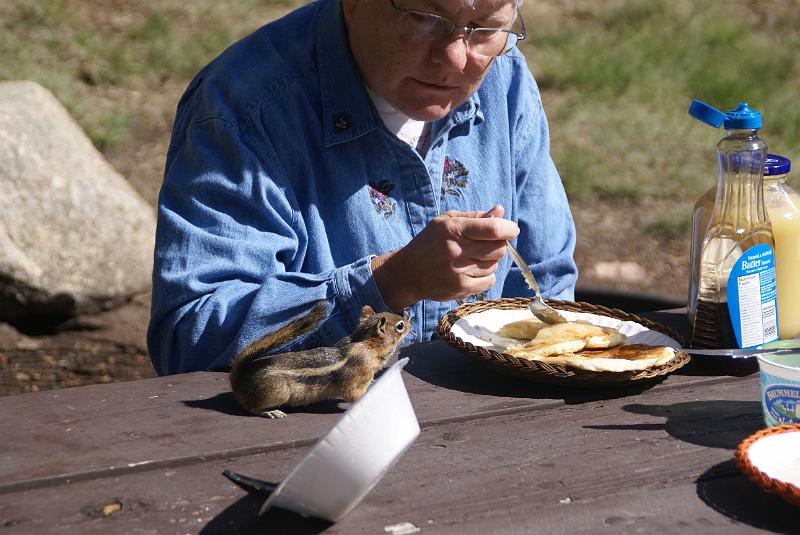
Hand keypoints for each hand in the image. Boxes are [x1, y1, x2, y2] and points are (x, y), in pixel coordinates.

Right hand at [372, 204, 518, 310]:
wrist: (407, 273)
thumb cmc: (430, 242)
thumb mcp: (446, 222)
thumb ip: (476, 216)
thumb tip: (501, 211)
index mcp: (452, 229)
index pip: (493, 229)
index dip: (509, 229)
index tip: (511, 229)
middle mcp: (456, 250)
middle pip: (499, 248)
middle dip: (498, 244)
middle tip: (486, 244)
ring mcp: (459, 272)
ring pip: (494, 265)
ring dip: (489, 261)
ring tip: (471, 258)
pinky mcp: (461, 288)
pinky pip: (490, 281)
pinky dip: (485, 276)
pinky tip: (470, 271)